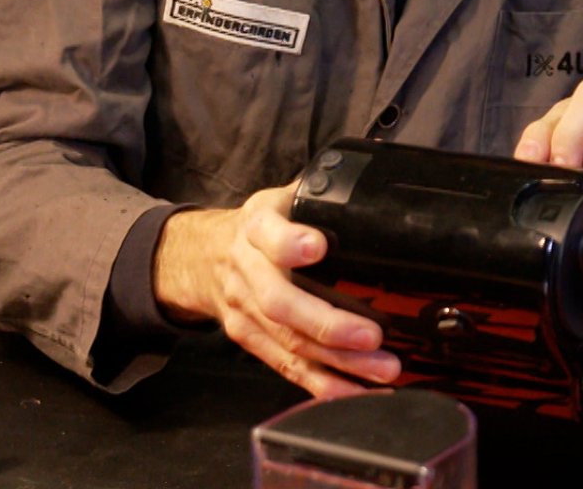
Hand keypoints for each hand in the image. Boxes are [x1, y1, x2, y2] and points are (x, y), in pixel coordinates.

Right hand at [151, 181, 400, 397]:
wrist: (200, 256)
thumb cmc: (259, 226)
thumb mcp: (280, 198)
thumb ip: (319, 196)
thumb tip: (374, 191)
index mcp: (256, 226)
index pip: (269, 232)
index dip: (290, 242)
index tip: (317, 247)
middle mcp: (246, 270)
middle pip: (281, 303)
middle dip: (328, 323)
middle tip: (371, 335)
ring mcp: (245, 311)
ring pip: (289, 341)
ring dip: (338, 362)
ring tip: (382, 369)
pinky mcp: (249, 340)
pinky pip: (286, 366)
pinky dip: (321, 383)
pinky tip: (355, 391)